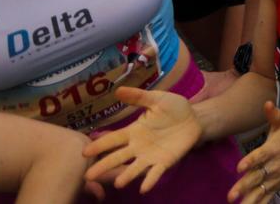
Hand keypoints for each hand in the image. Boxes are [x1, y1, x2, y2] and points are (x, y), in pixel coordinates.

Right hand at [81, 87, 201, 191]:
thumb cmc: (173, 108)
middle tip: (89, 176)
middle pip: (118, 157)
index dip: (100, 145)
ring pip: (134, 168)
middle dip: (104, 165)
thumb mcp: (157, 99)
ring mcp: (150, 156)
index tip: (85, 152)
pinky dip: (150, 180)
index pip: (113, 139)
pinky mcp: (165, 162)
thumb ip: (139, 97)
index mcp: (134, 131)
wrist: (194, 118)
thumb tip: (117, 90)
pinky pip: (156, 173)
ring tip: (118, 184)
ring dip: (126, 176)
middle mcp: (138, 146)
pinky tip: (143, 189)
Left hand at [229, 102, 279, 203]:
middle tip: (231, 195)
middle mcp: (273, 166)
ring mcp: (275, 178)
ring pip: (260, 190)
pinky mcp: (276, 186)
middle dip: (244, 187)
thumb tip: (267, 103)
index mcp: (274, 149)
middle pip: (257, 177)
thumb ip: (274, 114)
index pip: (260, 156)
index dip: (251, 161)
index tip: (239, 167)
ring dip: (248, 200)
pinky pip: (266, 197)